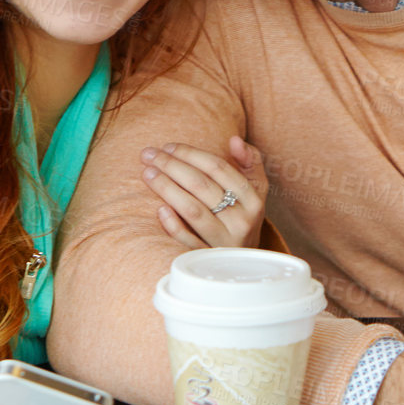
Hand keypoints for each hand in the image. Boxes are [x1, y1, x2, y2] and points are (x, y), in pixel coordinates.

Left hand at [141, 136, 267, 248]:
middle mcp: (241, 221)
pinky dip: (173, 225)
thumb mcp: (255, 191)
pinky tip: (159, 208)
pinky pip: (187, 241)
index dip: (191, 154)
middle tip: (149, 154)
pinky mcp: (207, 258)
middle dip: (172, 166)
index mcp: (253, 200)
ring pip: (192, 210)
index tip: (169, 146)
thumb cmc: (242, 217)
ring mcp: (224, 242)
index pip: (219, 168)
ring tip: (147, 173)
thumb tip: (235, 140)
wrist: (243, 264)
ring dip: (167, 188)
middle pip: (202, 186)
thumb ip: (250, 162)